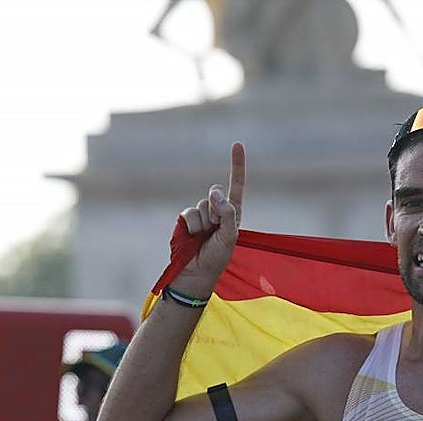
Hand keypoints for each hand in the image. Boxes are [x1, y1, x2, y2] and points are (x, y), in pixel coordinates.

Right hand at [176, 142, 246, 289]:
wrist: (196, 273)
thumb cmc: (217, 257)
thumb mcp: (230, 236)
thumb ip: (227, 213)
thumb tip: (215, 192)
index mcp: (232, 214)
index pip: (236, 186)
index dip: (236, 165)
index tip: (237, 144)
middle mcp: (217, 211)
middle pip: (216, 194)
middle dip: (217, 211)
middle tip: (215, 231)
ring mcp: (201, 214)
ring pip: (202, 205)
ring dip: (204, 223)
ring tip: (204, 238)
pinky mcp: (186, 219)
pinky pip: (189, 213)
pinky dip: (193, 226)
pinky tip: (193, 237)